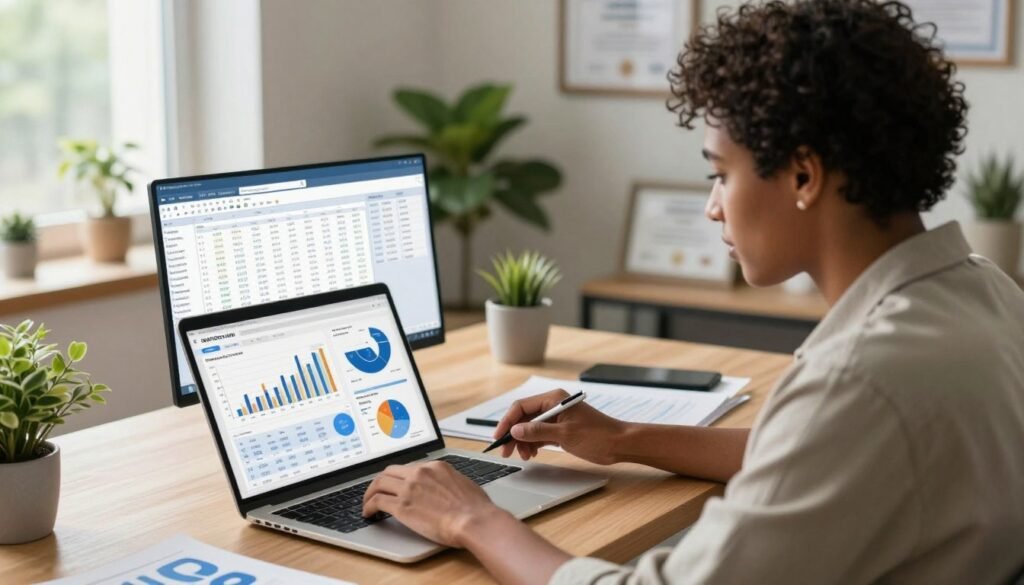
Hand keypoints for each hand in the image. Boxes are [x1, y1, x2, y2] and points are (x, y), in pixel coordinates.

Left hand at [361, 460, 509, 546]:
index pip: (409, 467)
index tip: (396, 485)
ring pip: (379, 483)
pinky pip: (377, 501)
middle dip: (381, 481)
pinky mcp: (402, 506)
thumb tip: (447, 488)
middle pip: (390, 471)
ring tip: (367, 503)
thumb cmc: (475, 508)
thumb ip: (449, 483)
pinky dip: (369, 506)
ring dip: (370, 493)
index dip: (399, 477)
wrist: (473, 520)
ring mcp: (409, 488)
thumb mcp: (463, 484)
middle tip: (377, 491)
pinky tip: (369, 514)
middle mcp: (420, 473)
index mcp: (435, 467)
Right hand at [494, 388, 626, 464]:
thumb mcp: (565, 434)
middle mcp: (553, 405)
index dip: (507, 422)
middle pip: (524, 418)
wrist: (619, 444)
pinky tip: (531, 453)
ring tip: (524, 455)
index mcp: (554, 399)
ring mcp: (557, 417)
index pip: (521, 407)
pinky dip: (533, 444)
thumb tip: (515, 430)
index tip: (499, 437)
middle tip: (506, 451)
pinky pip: (540, 434)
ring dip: (523, 441)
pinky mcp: (561, 429)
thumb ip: (538, 432)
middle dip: (514, 434)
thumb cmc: (597, 435)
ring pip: (530, 427)